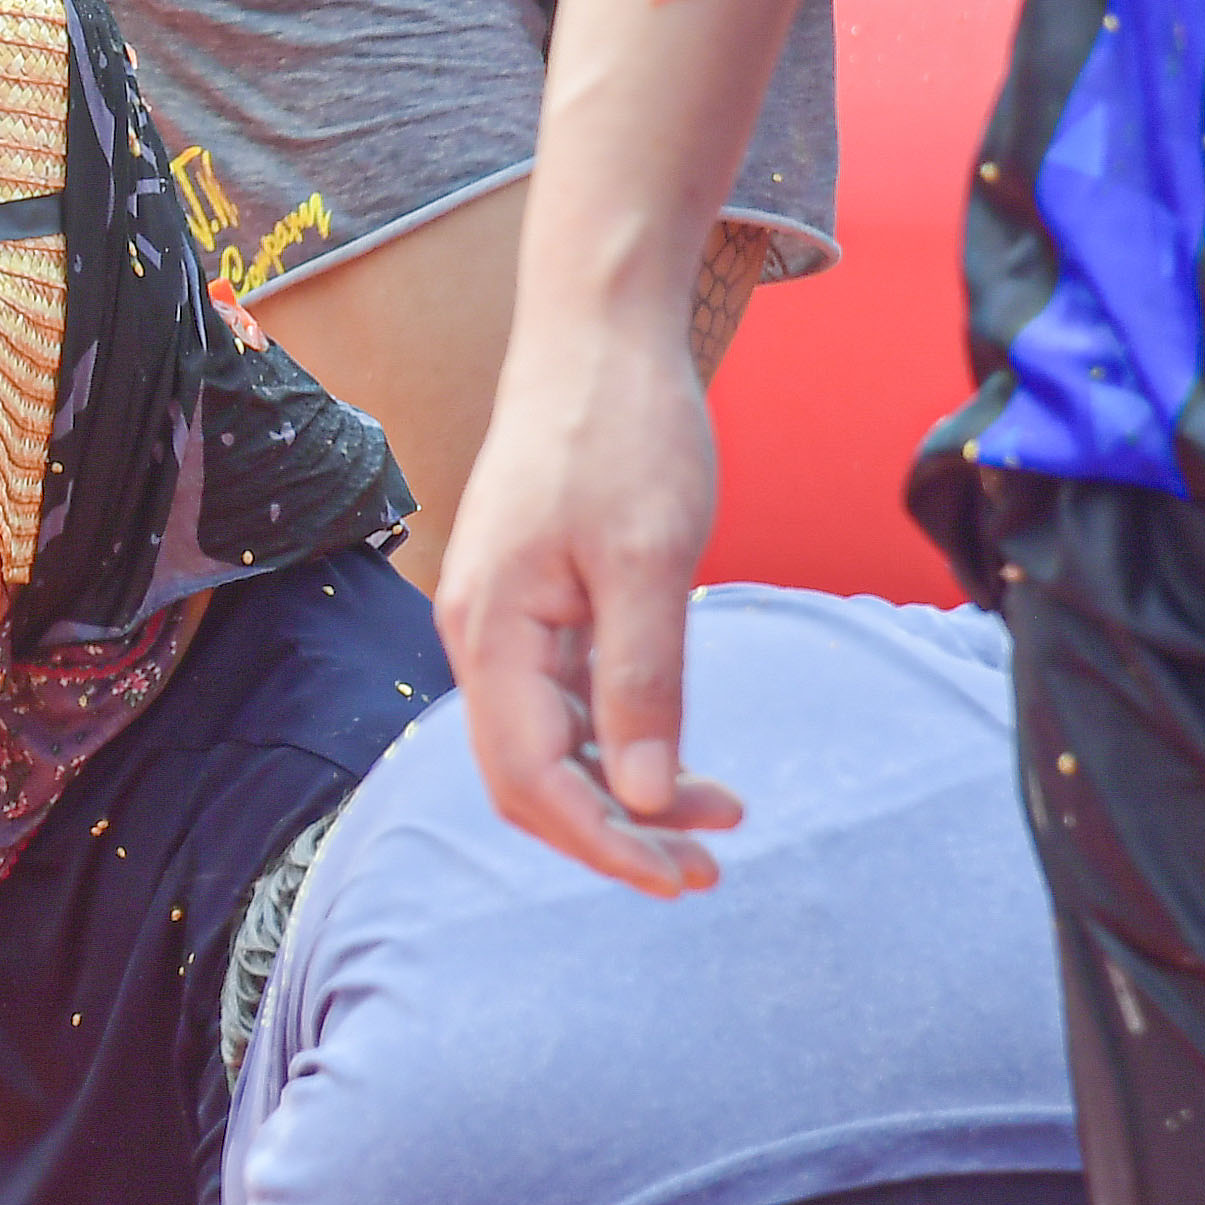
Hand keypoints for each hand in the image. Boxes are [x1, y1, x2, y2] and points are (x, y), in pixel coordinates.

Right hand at [434, 297, 746, 897]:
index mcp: (494, 631)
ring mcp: (506, 620)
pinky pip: (565, 701)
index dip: (602, 841)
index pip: (530, 779)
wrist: (597, 333)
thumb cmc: (621, 430)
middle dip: (614, 831)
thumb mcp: (649, 558)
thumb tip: (637, 795)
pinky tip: (680, 749)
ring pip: (551, 743)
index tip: (686, 872)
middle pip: (529, 777)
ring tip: (721, 811)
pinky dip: (621, 740)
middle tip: (711, 861)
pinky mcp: (536, 602)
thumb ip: (641, 682)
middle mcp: (483, 636)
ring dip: (626, 790)